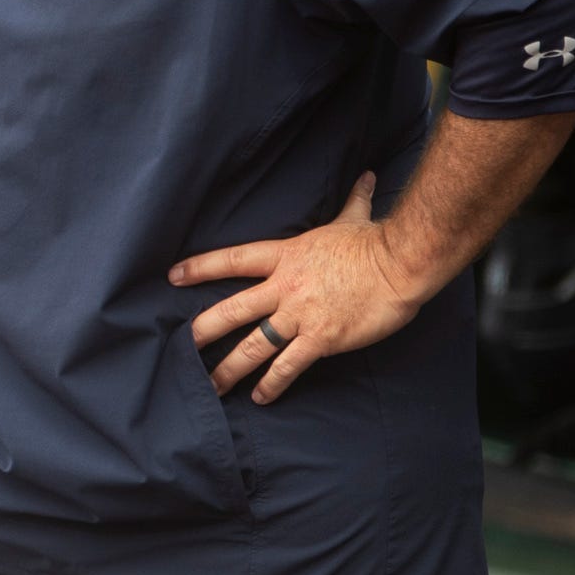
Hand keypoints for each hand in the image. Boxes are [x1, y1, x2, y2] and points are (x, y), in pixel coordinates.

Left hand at [172, 173, 429, 404]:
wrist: (402, 264)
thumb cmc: (376, 243)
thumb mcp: (353, 219)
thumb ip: (352, 201)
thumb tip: (365, 177)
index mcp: (285, 256)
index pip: (232, 260)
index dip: (200, 268)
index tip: (173, 276)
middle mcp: (284, 288)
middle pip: (232, 310)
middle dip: (203, 331)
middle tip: (180, 346)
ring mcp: (300, 315)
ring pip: (253, 346)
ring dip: (230, 369)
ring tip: (212, 386)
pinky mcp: (321, 339)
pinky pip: (288, 366)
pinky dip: (272, 384)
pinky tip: (260, 397)